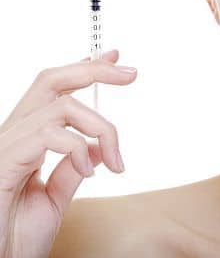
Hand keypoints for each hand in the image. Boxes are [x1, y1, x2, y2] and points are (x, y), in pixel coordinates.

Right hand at [0, 49, 136, 257]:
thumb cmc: (15, 237)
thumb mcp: (54, 198)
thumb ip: (71, 169)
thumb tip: (95, 148)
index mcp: (26, 140)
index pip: (55, 91)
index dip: (84, 69)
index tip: (115, 59)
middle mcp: (13, 134)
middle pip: (51, 80)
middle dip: (93, 70)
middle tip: (130, 73)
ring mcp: (5, 145)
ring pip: (61, 106)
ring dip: (101, 128)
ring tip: (115, 161)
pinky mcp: (3, 159)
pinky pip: (48, 134)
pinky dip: (78, 148)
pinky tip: (89, 171)